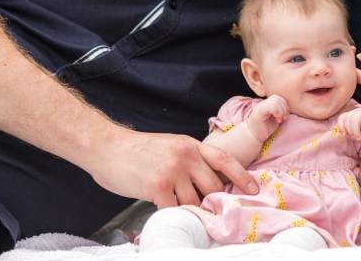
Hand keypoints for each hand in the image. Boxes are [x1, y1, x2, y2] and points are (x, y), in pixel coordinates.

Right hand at [88, 127, 258, 209]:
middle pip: (213, 185)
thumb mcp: (170, 145)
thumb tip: (202, 180)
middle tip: (212, 212)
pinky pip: (174, 209)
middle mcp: (186, 156)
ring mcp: (173, 171)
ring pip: (195, 201)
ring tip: (186, 215)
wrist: (106, 147)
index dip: (241, 175)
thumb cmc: (135, 150)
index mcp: (191, 145)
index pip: (225, 158)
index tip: (253, 188)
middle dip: (214, 201)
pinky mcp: (158, 187)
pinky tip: (167, 216)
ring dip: (191, 211)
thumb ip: (188, 159)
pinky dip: (173, 216)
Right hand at [247, 94, 288, 141]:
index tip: (285, 115)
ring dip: (281, 111)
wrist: (254, 135)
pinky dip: (277, 113)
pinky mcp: (259, 112)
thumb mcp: (276, 118)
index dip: (284, 105)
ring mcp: (260, 107)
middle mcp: (263, 103)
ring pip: (275, 102)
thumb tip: (288, 108)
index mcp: (267, 103)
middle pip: (277, 98)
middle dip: (284, 108)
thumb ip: (280, 111)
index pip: (278, 97)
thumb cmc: (266, 128)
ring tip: (279, 119)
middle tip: (283, 118)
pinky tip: (277, 119)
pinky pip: (271, 107)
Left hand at [337, 107, 360, 144]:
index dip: (342, 126)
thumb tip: (342, 131)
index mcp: (351, 114)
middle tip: (355, 137)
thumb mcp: (352, 133)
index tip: (345, 134)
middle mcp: (358, 111)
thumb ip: (346, 130)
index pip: (342, 117)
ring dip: (356, 131)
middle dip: (350, 130)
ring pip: (355, 119)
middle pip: (348, 118)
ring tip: (360, 136)